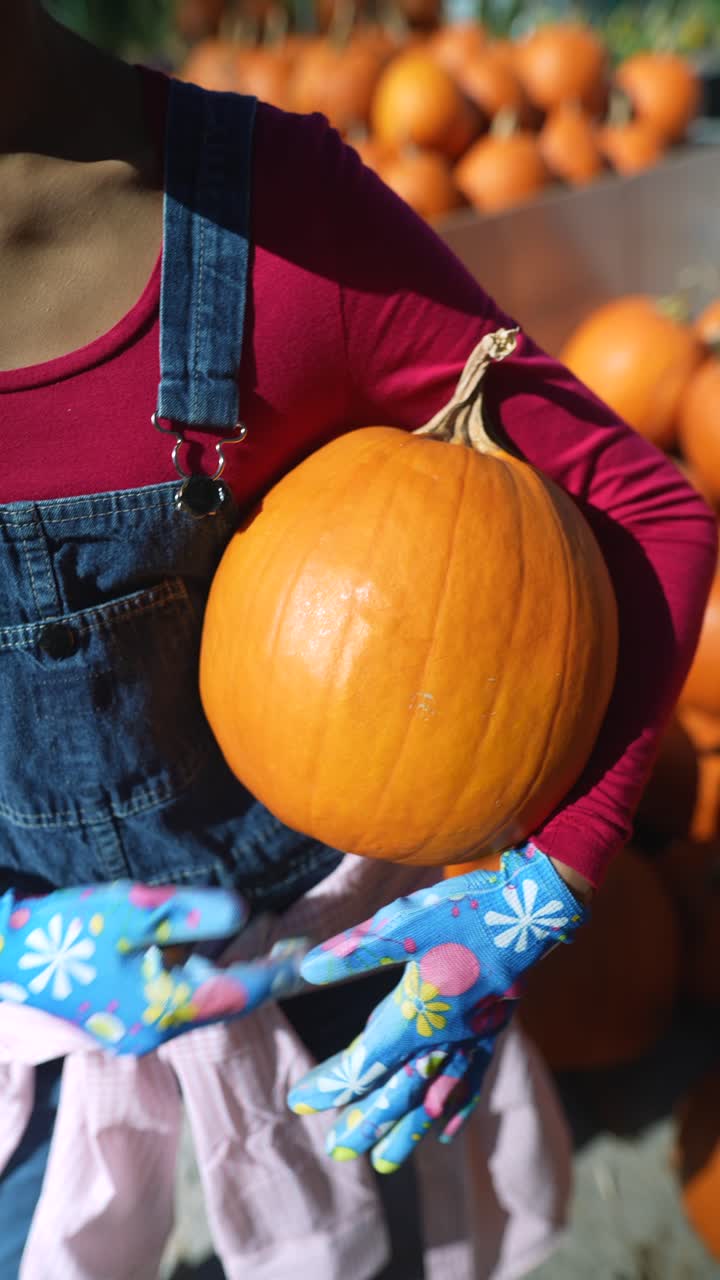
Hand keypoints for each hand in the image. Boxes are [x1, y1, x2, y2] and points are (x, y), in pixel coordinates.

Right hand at [0, 881, 310, 1053]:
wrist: (2, 968)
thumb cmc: (63, 936)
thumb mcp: (131, 913)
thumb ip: (191, 914)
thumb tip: (247, 912)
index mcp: (164, 1011)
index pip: (241, 991)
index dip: (281, 970)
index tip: (317, 954)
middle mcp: (157, 1030)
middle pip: (227, 1001)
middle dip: (265, 973)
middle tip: (303, 946)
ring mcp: (138, 1027)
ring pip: (204, 1000)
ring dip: (237, 972)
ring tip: (271, 940)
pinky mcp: (123, 1015)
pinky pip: (179, 996)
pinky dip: (205, 972)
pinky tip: (214, 947)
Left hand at [287, 844, 585, 1171]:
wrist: (531, 909)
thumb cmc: (462, 913)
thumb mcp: (401, 925)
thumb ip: (355, 953)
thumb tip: (305, 970)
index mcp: (416, 1017)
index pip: (364, 1062)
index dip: (332, 1084)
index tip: (301, 1102)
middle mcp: (443, 1039)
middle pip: (398, 1092)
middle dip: (367, 1123)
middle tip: (339, 1151)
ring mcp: (472, 1039)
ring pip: (435, 1097)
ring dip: (408, 1130)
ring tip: (386, 1162)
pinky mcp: (493, 1030)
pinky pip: (471, 1080)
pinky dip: (456, 1107)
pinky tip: (446, 1130)